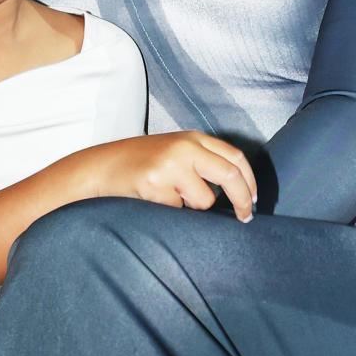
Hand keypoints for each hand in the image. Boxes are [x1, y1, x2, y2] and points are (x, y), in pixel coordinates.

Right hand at [90, 132, 256, 221]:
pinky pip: (179, 211)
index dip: (250, 181)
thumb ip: (203, 162)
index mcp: (193, 138)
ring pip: (204, 200)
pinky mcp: (155, 184)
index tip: (253, 200)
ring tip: (169, 197)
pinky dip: (171, 212)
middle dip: (243, 200)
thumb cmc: (142, 164)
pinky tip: (154, 201)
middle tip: (245, 218)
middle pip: (230, 175)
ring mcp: (169, 165)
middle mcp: (184, 148)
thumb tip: (239, 191)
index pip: (234, 157)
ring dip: (193, 208)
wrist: (101, 166)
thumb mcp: (176, 153)